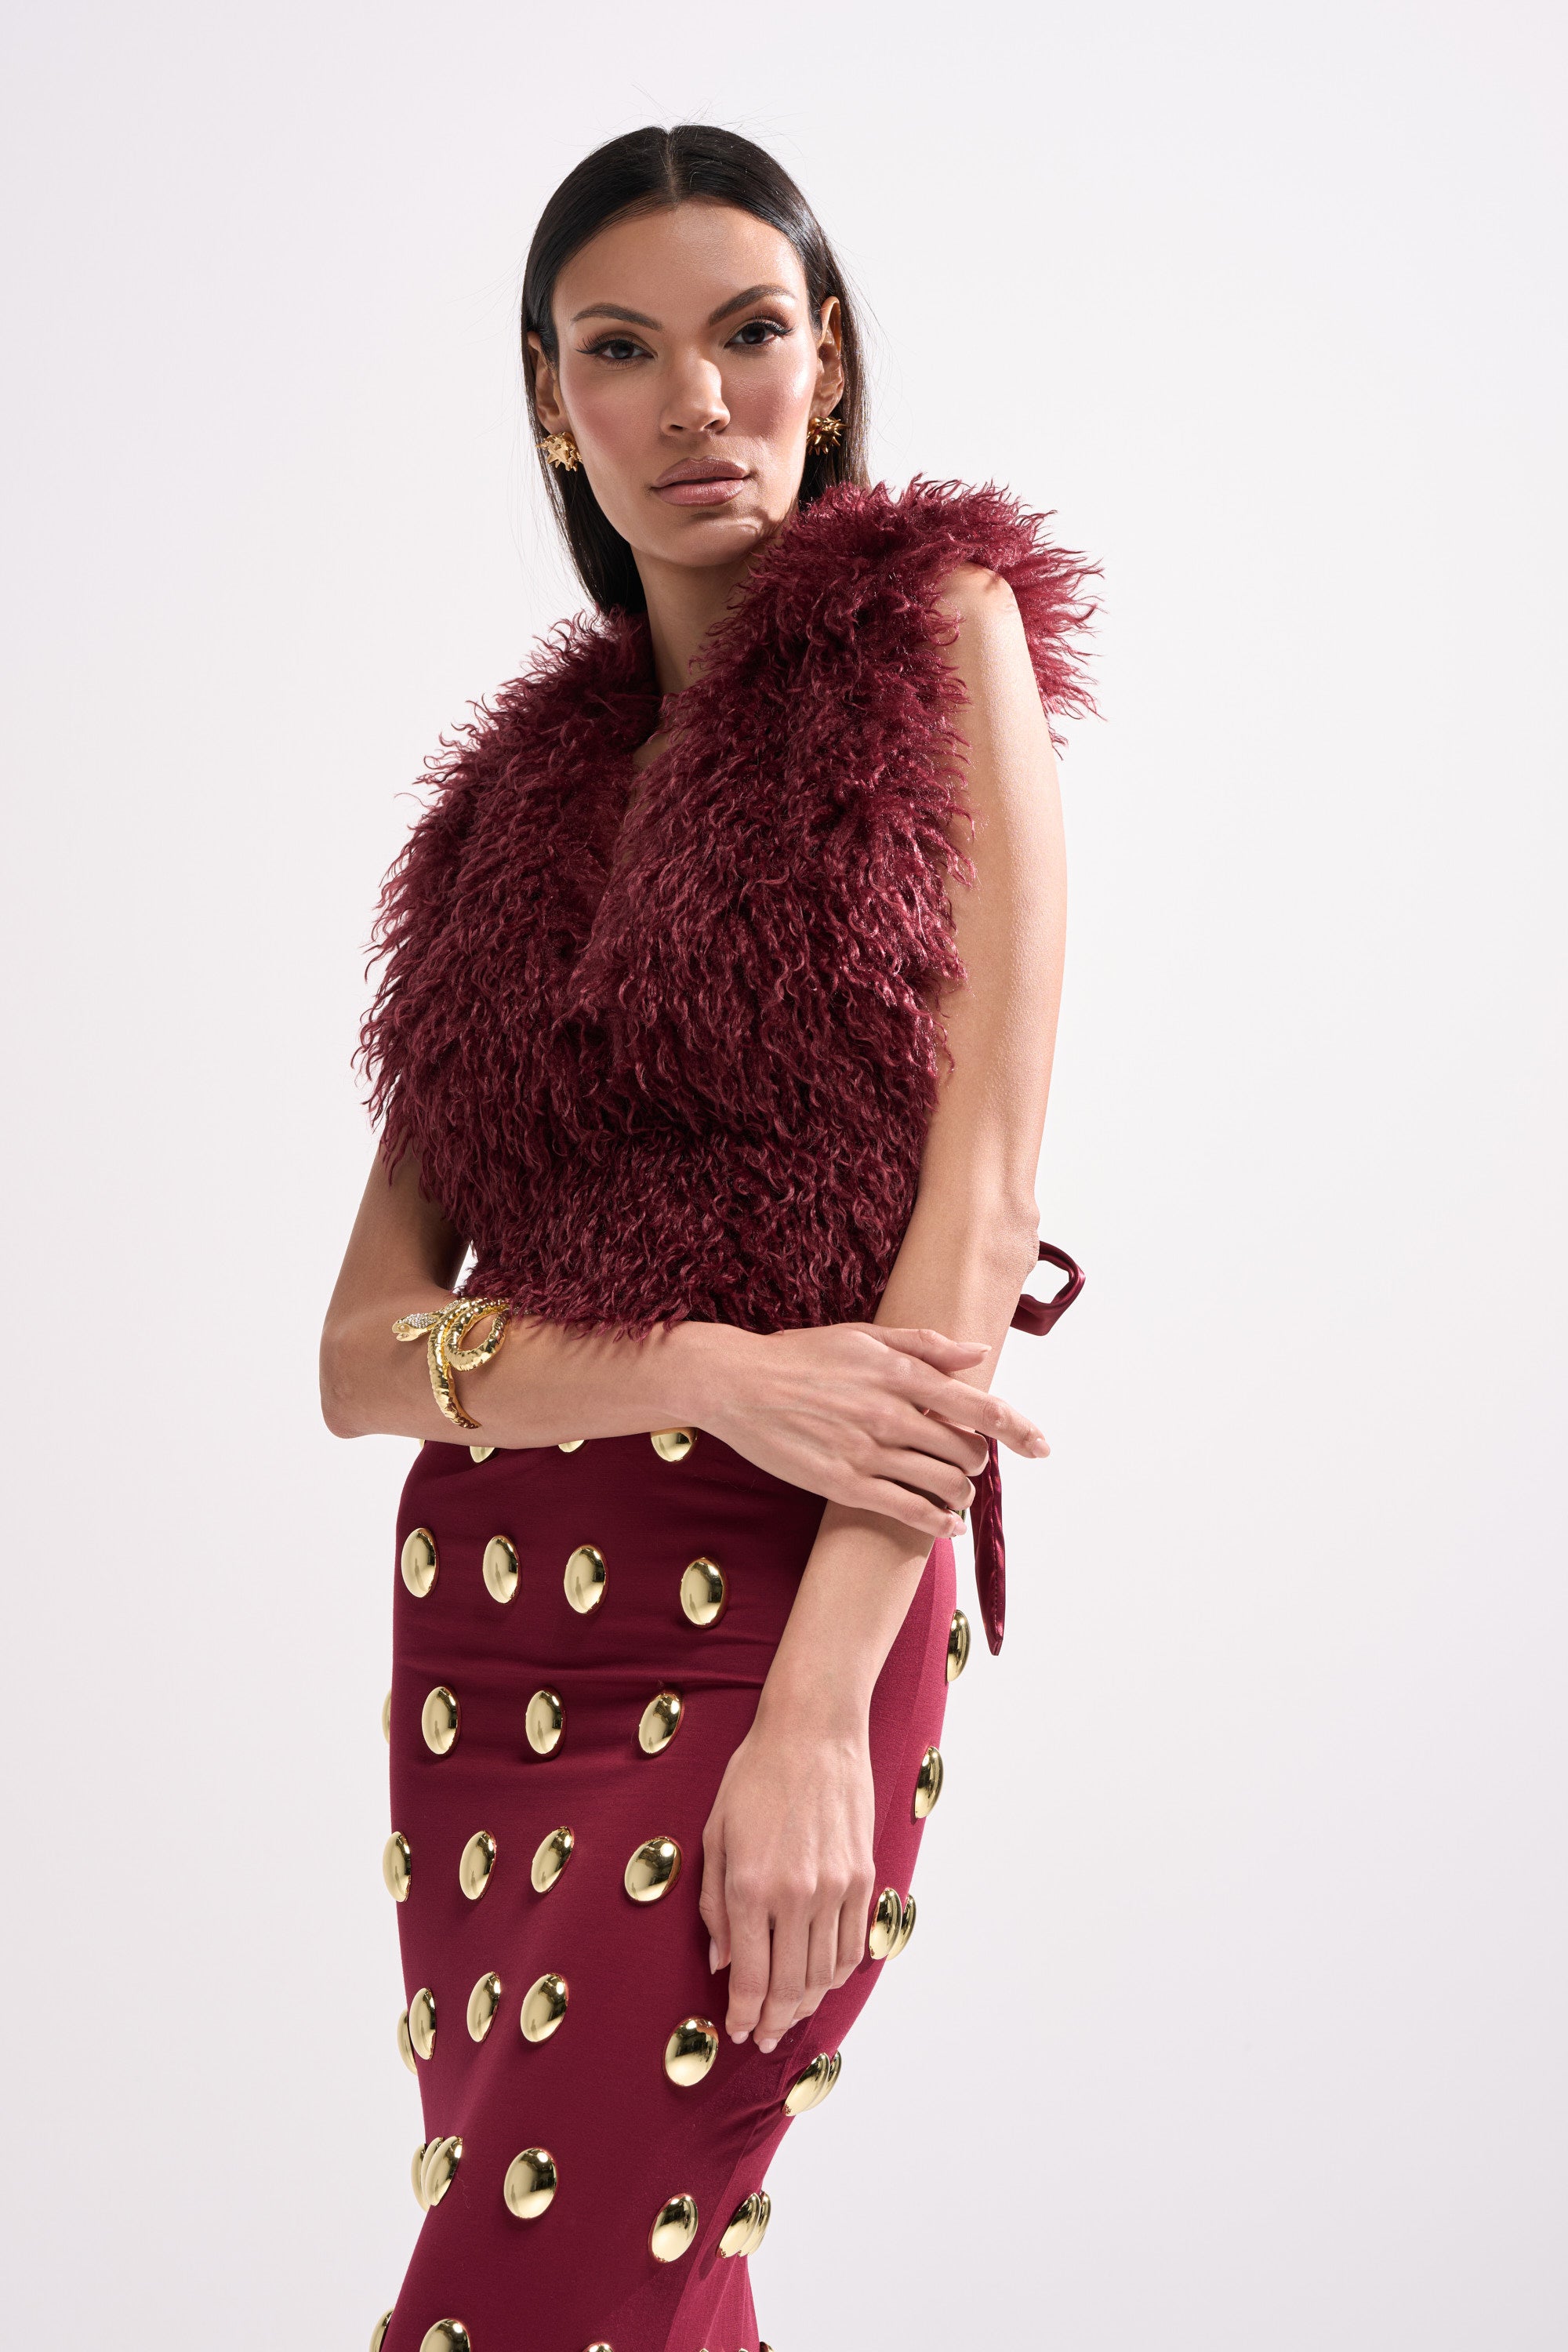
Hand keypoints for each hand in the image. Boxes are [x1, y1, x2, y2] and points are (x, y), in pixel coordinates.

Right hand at [691, 1322, 1048, 1539]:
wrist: (737, 1384)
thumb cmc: (800, 1356)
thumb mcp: (863, 1336)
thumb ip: (924, 1344)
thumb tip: (976, 1352)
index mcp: (900, 1373)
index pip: (978, 1405)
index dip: (1018, 1429)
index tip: (1041, 1446)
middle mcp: (891, 1412)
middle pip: (966, 1450)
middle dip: (977, 1460)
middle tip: (968, 1462)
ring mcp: (868, 1451)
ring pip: (944, 1484)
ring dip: (960, 1492)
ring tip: (955, 1491)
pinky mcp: (845, 1484)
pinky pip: (909, 1512)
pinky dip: (938, 1523)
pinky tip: (946, 1525)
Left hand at [700, 1699, 875, 2051]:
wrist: (813, 1732)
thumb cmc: (755, 1777)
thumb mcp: (715, 1836)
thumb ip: (714, 1906)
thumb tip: (719, 1963)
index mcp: (750, 1887)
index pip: (749, 1977)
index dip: (741, 2014)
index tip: (736, 2030)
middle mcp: (796, 1895)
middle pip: (788, 1988)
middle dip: (772, 2022)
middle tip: (762, 2036)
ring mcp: (835, 1889)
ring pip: (823, 1975)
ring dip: (804, 2005)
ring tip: (788, 2014)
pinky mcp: (862, 1878)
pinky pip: (852, 1946)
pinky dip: (835, 1974)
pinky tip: (819, 1979)